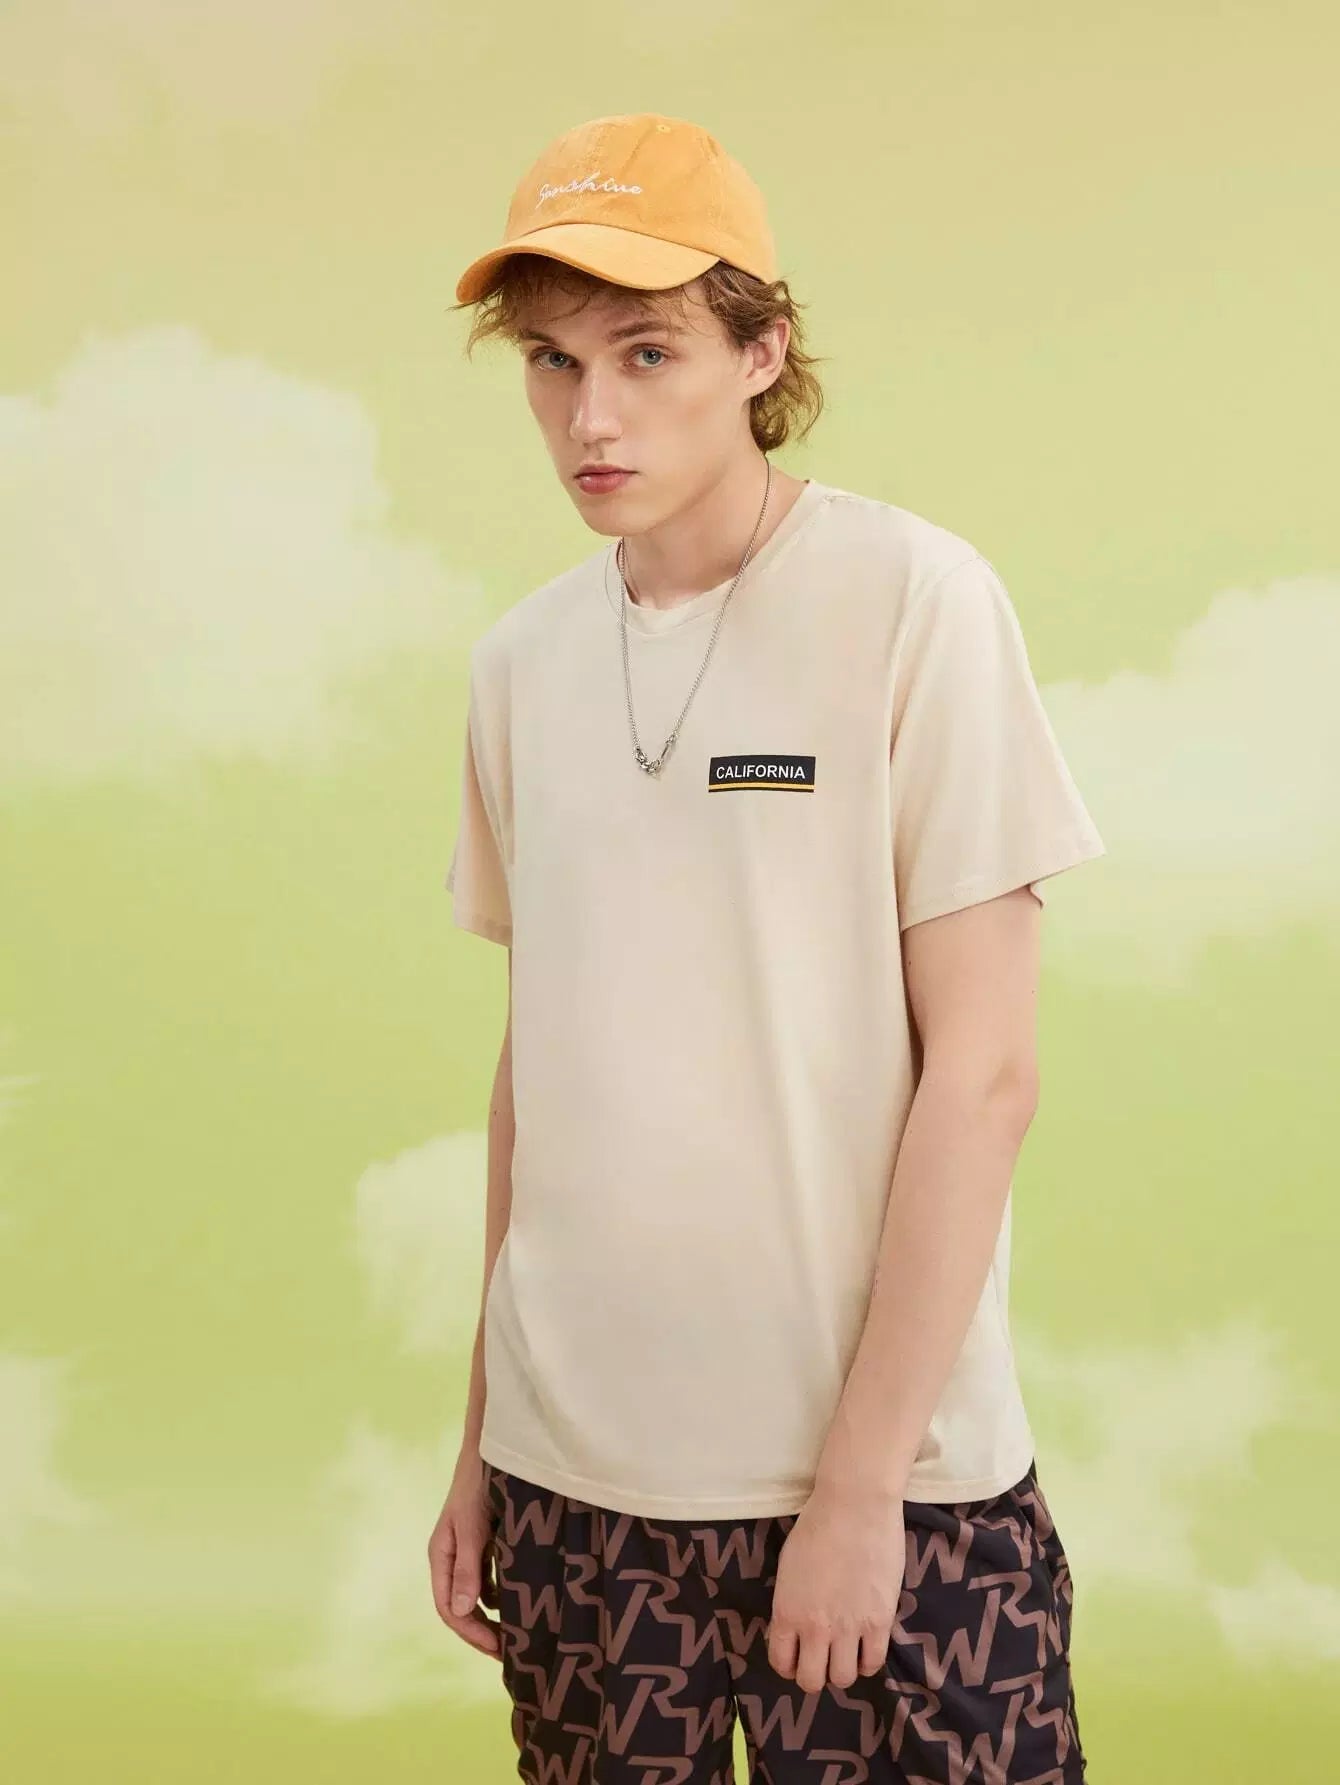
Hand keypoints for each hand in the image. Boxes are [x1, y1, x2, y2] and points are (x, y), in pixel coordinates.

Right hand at [428, 1451, 501, 1659]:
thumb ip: (467, 1568)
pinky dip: (504, 1593)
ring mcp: (469, 1549)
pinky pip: (492, 1577)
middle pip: (462, 1606)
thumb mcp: (473, 1527)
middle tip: (512, 1652)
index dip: (472, 1633)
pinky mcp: (486, 1541)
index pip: (449, 1608)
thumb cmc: (479, 1483)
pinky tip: (522, 1603)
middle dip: (484, 1631)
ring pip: (478, 1594)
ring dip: (495, 1616)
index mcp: (441, 1555)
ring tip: (519, 1635)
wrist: (494, 1447)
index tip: (500, 1649)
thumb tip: (460, 1611)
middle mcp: (452, 1556)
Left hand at [766, 1481, 904, 1693]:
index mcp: (786, 1611)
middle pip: (811, 1681)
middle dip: (814, 1673)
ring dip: (842, 1668)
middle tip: (822, 1657)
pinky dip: (867, 1660)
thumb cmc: (817, 1525)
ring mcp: (849, 1627)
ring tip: (846, 1650)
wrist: (855, 1503)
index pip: (781, 1663)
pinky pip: (873, 1663)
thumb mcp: (788, 1567)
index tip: (798, 1655)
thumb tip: (796, 1627)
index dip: (789, 1664)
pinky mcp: (879, 1621)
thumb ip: (791, 1603)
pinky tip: (866, 1643)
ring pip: (843, 1679)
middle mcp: (815, 1627)